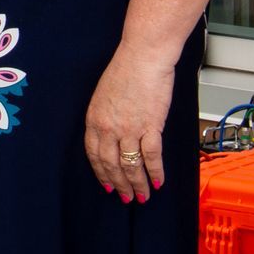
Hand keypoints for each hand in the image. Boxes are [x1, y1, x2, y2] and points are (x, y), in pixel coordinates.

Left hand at [83, 49, 175, 203]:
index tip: (107, 184)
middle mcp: (108, 128)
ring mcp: (129, 129)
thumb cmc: (126, 69)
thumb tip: (114, 136)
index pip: (94, 155)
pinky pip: (151, 157)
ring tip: (143, 196)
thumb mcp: (105, 95)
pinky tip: (159, 182)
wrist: (143, 56)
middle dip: (119, 185)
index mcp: (94, 119)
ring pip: (131, 166)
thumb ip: (106, 117)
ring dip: (138, 184)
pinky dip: (156, 172)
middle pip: (111, 165)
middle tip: (126, 197)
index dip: (101, 173)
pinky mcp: (150, 127)